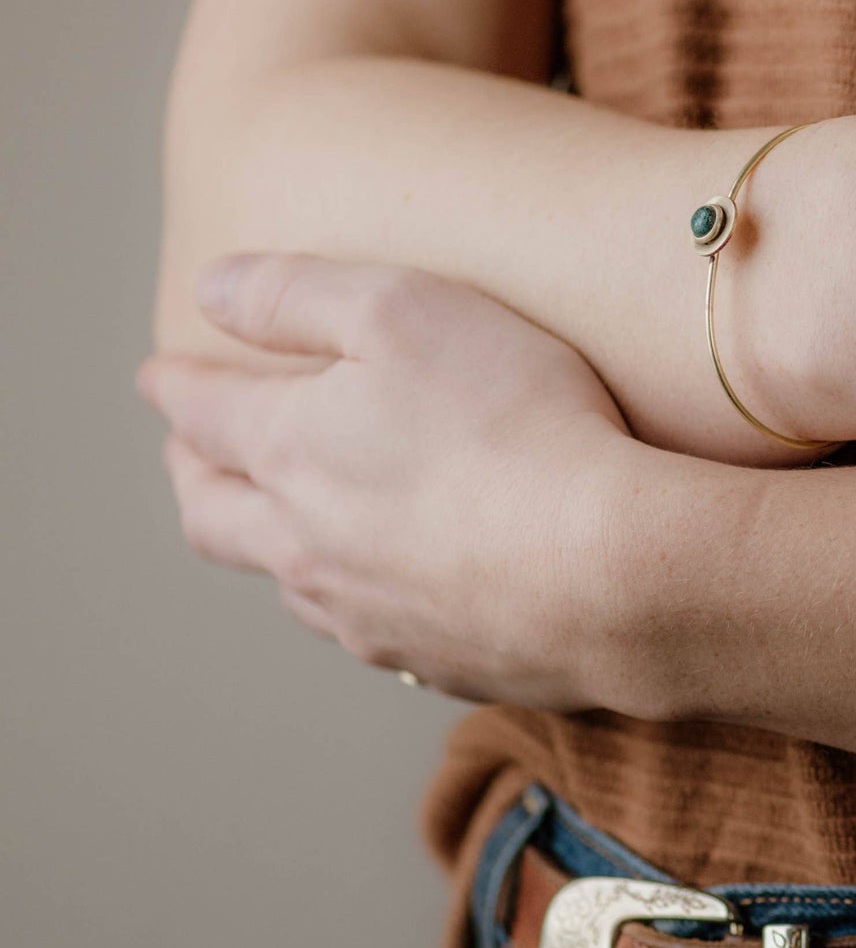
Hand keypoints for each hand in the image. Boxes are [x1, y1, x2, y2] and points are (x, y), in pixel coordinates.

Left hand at [136, 253, 636, 707]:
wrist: (606, 571)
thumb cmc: (515, 421)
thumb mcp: (405, 310)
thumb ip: (299, 293)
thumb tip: (212, 287)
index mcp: (291, 450)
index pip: (202, 413)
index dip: (176, 386)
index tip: (158, 375)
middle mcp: (306, 543)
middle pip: (212, 514)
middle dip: (192, 475)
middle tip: (190, 455)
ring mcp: (364, 613)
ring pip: (284, 579)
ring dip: (267, 541)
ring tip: (285, 517)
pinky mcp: (429, 660)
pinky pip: (363, 626)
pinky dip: (349, 593)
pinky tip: (386, 580)